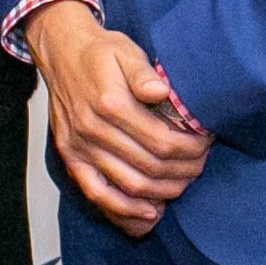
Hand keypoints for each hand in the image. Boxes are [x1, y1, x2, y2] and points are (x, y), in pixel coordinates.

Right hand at [25, 2, 210, 236]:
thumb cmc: (99, 52)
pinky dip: (124, 211)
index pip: (163, 141)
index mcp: (109, 103)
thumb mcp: (125, 51)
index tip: (206, 142)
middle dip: (185, 170)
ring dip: (165, 191)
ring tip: (183, 181)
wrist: (60, 51)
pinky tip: (149, 213)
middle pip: (151, 167)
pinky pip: (97, 194)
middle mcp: (92, 129)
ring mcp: (79, 147)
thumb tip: (161, 92)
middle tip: (200, 163)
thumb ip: (143, 72)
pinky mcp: (70, 157)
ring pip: (131, 185)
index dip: (192, 149)